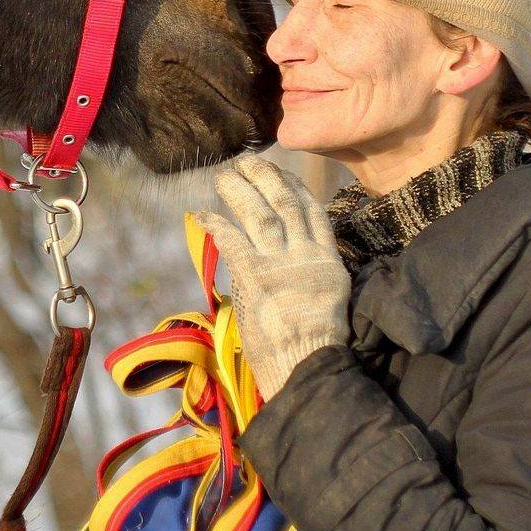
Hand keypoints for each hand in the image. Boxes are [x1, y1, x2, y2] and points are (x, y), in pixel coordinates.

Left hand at [195, 153, 350, 403]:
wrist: (306, 369)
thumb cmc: (314, 347)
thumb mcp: (328, 302)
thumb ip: (312, 275)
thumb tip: (292, 258)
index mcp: (328, 262)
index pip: (314, 212)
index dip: (295, 187)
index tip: (281, 172)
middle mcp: (307, 256)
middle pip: (286, 203)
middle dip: (266, 178)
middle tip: (247, 161)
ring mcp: (281, 265)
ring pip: (261, 214)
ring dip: (240, 192)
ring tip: (223, 176)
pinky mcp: (255, 277)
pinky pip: (232, 241)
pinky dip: (216, 225)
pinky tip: (201, 214)